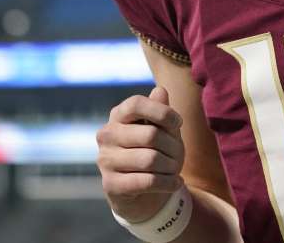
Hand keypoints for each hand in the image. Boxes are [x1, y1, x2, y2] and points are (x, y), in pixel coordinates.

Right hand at [97, 86, 186, 222]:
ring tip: (175, 170)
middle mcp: (106, 135)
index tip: (178, 123)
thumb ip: (161, 112)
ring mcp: (105, 160)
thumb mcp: (164, 131)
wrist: (144, 193)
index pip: (136, 104)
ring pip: (150, 159)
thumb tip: (160, 91)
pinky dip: (168, 183)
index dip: (162, 112)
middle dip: (172, 147)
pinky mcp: (111, 184)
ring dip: (171, 167)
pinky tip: (175, 182)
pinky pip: (147, 181)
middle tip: (178, 156)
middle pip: (150, 134)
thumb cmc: (155, 153)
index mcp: (117, 116)